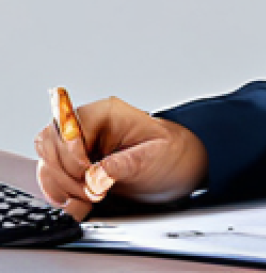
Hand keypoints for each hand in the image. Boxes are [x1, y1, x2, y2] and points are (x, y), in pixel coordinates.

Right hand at [34, 96, 208, 221]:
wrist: (172, 165)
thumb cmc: (167, 153)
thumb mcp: (153, 156)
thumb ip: (123, 164)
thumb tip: (95, 176)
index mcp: (107, 112)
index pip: (69, 125)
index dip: (73, 153)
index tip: (88, 174)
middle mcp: (88, 124)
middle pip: (49, 142)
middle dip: (65, 173)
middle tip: (89, 191)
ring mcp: (78, 143)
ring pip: (46, 160)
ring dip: (59, 185)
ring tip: (87, 197)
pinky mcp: (73, 163)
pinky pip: (50, 176)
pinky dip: (58, 192)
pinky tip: (79, 200)